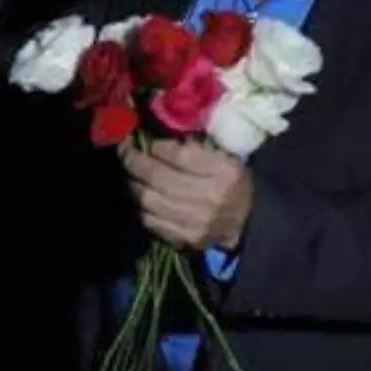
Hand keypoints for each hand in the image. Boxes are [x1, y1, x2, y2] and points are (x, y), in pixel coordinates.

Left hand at [121, 139, 253, 251]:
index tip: (146, 141)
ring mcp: (196, 221)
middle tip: (125, 151)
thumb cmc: (231, 183)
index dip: (156, 147)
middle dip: (134, 161)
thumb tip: (160, 133)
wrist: (244, 223)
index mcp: (224, 171)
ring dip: (132, 183)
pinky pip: (150, 219)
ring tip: (129, 173)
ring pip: (148, 199)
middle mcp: (210, 196)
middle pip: (158, 177)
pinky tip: (139, 195)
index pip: (180, 156)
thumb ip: (196, 146)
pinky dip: (140, 206)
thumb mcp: (224, 157)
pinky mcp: (185, 238)